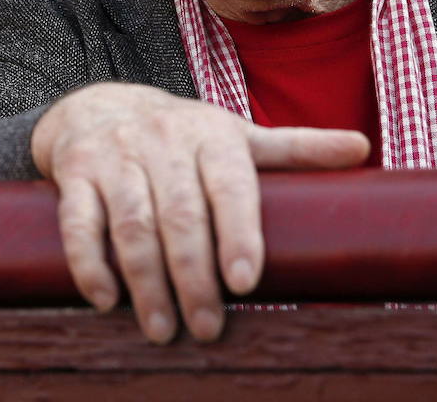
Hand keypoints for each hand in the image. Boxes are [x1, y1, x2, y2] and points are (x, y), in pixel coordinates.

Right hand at [31, 82, 369, 343]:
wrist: (98, 106)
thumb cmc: (182, 135)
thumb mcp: (236, 136)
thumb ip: (293, 149)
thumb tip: (362, 147)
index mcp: (211, 135)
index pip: (230, 184)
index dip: (238, 233)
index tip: (245, 282)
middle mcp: (162, 140)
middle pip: (180, 214)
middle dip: (193, 276)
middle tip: (207, 327)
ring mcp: (115, 156)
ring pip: (132, 223)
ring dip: (146, 281)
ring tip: (162, 329)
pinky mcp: (74, 173)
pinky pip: (78, 221)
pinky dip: (89, 261)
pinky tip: (105, 299)